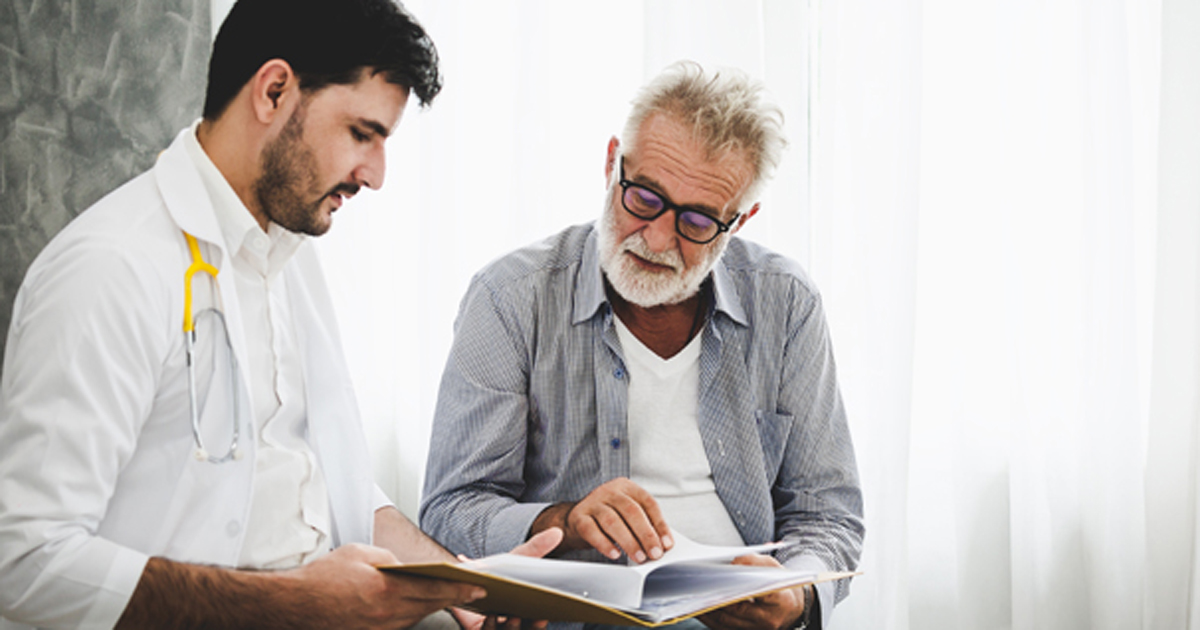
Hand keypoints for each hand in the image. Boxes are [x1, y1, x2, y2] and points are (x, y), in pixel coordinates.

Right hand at [290, 543, 485, 628]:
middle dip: (454, 598)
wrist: (295, 605)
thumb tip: (408, 568)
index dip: (460, 588)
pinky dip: (414, 613)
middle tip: (476, 592)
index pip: (433, 589)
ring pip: (418, 616)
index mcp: (386, 590)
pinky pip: (401, 624)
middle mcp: (386, 615)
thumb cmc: (323, 577)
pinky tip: (420, 604)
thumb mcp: (360, 554)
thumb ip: (390, 560)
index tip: (479, 586)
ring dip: (434, 605)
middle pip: (431, 605)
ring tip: (451, 594)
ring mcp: (380, 629)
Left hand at [450, 528, 564, 629]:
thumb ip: (535, 548)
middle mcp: (512, 622)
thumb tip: (557, 532)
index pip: (536, 624)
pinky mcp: (476, 629)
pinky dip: (488, 627)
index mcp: (526, 610)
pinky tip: (489, 617)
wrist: (464, 576)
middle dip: (524, 627)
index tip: (542, 617)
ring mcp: (495, 628)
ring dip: (509, 628)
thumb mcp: (516, 559)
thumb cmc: (496, 569)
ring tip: (508, 616)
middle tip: (521, 616)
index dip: (538, 624)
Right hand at [532, 478, 671, 562]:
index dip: (659, 524)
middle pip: (631, 511)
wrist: (576, 519)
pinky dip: (605, 544)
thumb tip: (661, 544)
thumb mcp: (627, 515)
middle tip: (654, 553)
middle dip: (646, 535)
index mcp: (626, 487)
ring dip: (628, 541)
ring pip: (612, 521)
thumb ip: (644, 525)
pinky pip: (592, 531)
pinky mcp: (578, 516)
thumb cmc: (607, 517)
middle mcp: (609, 491)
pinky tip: (615, 554)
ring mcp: (593, 502)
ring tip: (638, 556)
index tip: (666, 543)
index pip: (648, 503)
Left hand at [697, 555, 807, 629]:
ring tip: (691, 596)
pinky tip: (697, 607)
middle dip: (716, 599)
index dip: (739, 588)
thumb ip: (755, 561)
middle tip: (697, 587)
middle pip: (737, 611)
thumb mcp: (773, 567)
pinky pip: (723, 629)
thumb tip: (733, 562)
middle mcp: (769, 620)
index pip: (760, 595)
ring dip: (707, 611)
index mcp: (780, 601)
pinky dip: (709, 619)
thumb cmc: (780, 585)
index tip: (720, 578)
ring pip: (727, 623)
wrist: (791, 609)